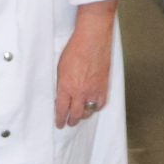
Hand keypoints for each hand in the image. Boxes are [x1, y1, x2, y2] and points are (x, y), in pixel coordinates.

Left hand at [55, 1, 116, 127]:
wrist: (92, 40)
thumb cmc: (75, 49)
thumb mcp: (60, 68)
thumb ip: (62, 84)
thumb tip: (62, 95)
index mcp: (66, 87)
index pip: (61, 110)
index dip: (59, 119)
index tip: (59, 124)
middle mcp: (80, 92)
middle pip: (75, 114)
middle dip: (71, 121)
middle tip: (68, 123)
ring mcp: (93, 91)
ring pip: (88, 111)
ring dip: (83, 115)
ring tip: (80, 116)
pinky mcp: (104, 86)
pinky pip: (100, 104)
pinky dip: (96, 107)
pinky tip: (93, 106)